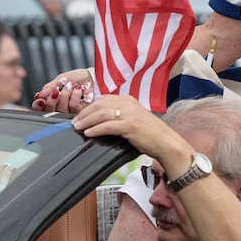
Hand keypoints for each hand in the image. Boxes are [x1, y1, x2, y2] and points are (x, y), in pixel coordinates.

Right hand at [31, 67, 94, 113]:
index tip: (40, 99)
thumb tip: (39, 95)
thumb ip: (49, 87)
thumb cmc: (78, 78)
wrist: (93, 76)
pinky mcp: (80, 113)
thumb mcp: (60, 79)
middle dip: (52, 101)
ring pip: (61, 110)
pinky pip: (73, 108)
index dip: (38, 105)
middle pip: (49, 111)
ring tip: (69, 87)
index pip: (40, 107)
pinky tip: (78, 90)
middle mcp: (60, 107)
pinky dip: (74, 97)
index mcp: (52, 99)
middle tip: (56, 92)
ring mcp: (70, 111)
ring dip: (64, 96)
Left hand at [72, 94, 189, 166]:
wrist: (165, 142)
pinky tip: (89, 133)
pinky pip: (108, 125)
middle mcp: (128, 103)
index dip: (89, 106)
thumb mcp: (133, 118)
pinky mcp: (130, 125)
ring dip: (87, 121)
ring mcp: (130, 113)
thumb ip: (119, 115)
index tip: (80, 115)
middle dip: (84, 113)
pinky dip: (96, 129)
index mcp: (128, 99)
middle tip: (75, 122)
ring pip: (101, 114)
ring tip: (78, 127)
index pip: (103, 99)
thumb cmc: (150, 133)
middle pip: (99, 104)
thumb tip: (100, 119)